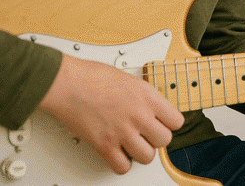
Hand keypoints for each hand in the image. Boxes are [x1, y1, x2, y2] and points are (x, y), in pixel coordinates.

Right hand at [37, 54, 183, 173]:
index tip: (162, 124)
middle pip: (164, 140)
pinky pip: (122, 167)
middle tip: (146, 135)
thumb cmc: (92, 76)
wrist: (68, 83)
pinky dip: (121, 164)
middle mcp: (139, 115)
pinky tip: (118, 154)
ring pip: (147, 157)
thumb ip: (144, 96)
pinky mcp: (104, 145)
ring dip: (140, 153)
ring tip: (132, 145)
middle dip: (156, 139)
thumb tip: (151, 108)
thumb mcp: (130, 80)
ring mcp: (123, 131)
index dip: (169, 124)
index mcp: (148, 97)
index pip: (176, 121)